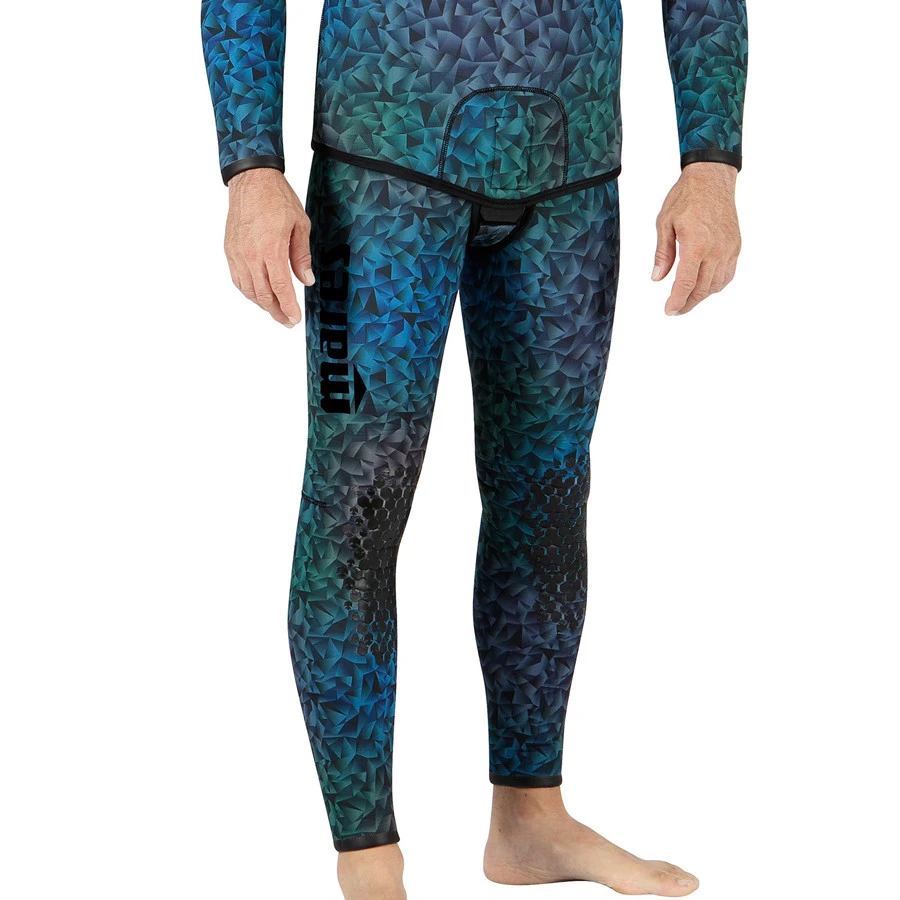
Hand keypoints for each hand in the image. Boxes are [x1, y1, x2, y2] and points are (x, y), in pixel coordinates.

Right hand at [224, 168, 314, 327]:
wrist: (251, 180)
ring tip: (275, 311)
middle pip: (264, 295)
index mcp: (271, 250)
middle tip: (287, 321)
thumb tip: (307, 281)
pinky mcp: (230, 250)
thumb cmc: (277, 199)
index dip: (288, 307)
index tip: (295, 319)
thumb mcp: (300, 225)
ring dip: (262, 305)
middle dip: (277, 312)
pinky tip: (258, 296)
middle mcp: (252, 255)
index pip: (280, 289)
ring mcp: (238, 254)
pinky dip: (248, 292)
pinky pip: (238, 279)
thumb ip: (302, 256)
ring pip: (249, 290)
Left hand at [652, 162, 740, 316]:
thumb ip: (663, 253)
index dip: (677, 301)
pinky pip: (728, 274)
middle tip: (675, 310)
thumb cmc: (686, 197)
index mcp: (695, 244)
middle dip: (687, 303)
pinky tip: (705, 287)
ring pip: (716, 285)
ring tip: (687, 300)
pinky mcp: (735, 246)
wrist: (712, 178)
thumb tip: (657, 277)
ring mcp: (728, 248)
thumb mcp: (664, 223)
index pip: (686, 283)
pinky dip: (716, 285)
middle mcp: (715, 249)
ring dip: (701, 296)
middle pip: (702, 289)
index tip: (669, 310)